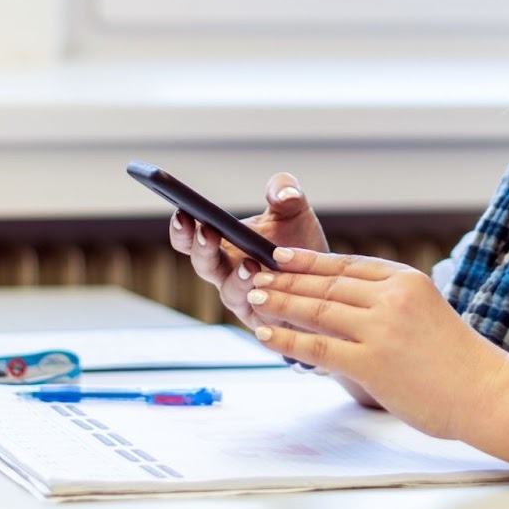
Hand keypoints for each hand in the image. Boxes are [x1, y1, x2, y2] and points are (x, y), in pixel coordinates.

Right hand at [168, 172, 327, 333]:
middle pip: (203, 265)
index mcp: (223, 244)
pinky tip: (272, 288)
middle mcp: (227, 273)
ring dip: (236, 279)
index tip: (182, 211)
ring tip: (249, 265)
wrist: (327, 279)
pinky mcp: (264, 318)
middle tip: (207, 231)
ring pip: (229, 293)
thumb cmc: (301, 243)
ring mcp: (244, 298)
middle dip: (201, 249)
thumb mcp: (295, 209)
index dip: (181, 228)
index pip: (191, 238)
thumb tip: (284, 194)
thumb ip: (286, 191)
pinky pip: (258, 313)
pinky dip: (263, 302)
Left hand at [243, 247, 508, 439]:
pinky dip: (288, 338)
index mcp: (407, 280)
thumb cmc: (458, 361)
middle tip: (255, 275)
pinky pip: (319, 346)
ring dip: (280, 301)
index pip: (346, 265)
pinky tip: (266, 332)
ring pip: (318, 309)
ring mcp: (381, 329)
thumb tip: (340, 307)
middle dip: (285, 279)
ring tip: (254, 297)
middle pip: (326, 284)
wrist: (487, 392)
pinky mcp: (373, 363)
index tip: (280, 257)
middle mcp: (392, 297)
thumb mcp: (425, 313)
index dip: (308, 261)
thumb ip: (387, 305)